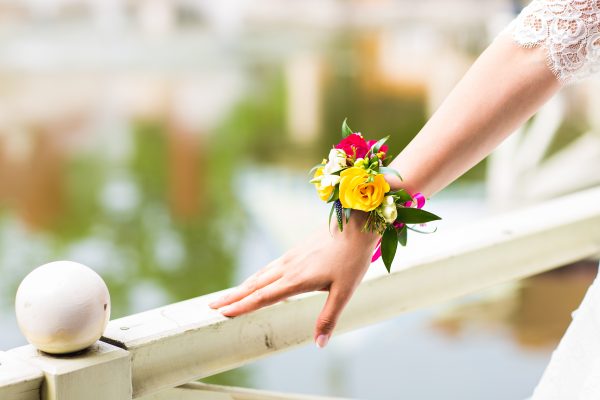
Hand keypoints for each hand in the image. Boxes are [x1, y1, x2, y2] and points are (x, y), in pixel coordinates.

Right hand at [208, 211, 378, 347]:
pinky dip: (256, 277)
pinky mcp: (295, 252)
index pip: (263, 297)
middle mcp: (288, 268)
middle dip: (232, 297)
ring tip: (228, 296)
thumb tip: (320, 344)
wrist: (355, 226)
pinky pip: (269, 267)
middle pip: (254, 285)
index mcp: (296, 280)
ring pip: (260, 275)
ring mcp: (290, 258)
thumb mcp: (344, 292)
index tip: (223, 312)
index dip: (242, 306)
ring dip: (242, 286)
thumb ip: (328, 318)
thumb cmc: (351, 260)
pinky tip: (256, 280)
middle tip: (212, 306)